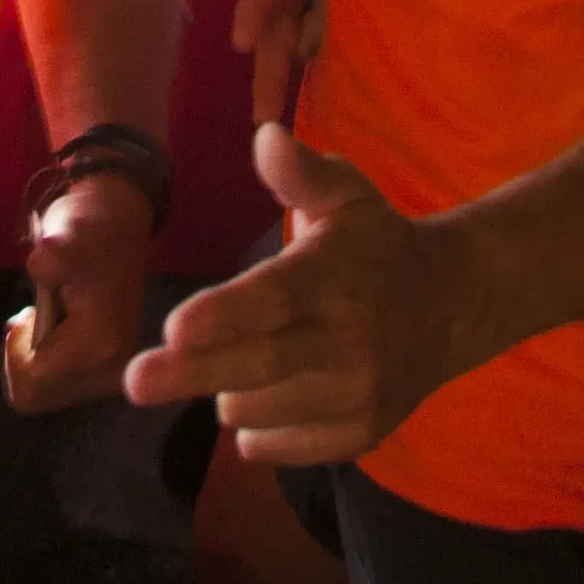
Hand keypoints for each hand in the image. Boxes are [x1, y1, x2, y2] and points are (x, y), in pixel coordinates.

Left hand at [3, 169, 151, 414]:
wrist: (117, 226)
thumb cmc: (86, 228)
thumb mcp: (67, 232)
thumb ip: (54, 254)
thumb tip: (42, 263)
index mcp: (100, 346)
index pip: (31, 385)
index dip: (16, 351)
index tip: (28, 314)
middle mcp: (113, 372)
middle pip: (37, 397)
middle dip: (25, 357)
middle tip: (37, 314)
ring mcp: (113, 375)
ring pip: (46, 394)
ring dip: (37, 358)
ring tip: (52, 317)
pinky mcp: (110, 373)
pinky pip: (58, 387)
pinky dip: (48, 361)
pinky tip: (62, 328)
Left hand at [122, 121, 484, 464]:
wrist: (448, 308)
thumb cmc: (376, 245)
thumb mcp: (347, 195)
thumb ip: (302, 173)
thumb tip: (266, 136)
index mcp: (336, 276)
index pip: (276, 299)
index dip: (224, 316)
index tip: (172, 329)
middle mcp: (350, 342)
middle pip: (259, 365)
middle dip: (191, 373)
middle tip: (135, 380)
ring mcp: (357, 396)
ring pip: (259, 409)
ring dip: (227, 389)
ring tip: (240, 357)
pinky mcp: (358, 436)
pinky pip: (278, 446)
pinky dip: (256, 425)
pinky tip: (269, 391)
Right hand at [233, 0, 329, 126]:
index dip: (255, 1)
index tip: (242, 38)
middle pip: (274, 14)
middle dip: (266, 61)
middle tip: (260, 113)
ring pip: (290, 32)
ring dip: (282, 73)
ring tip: (277, 121)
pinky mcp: (331, 8)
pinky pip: (315, 38)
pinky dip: (310, 67)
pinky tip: (314, 104)